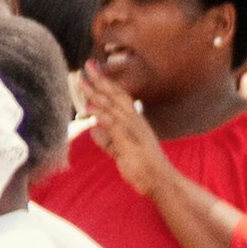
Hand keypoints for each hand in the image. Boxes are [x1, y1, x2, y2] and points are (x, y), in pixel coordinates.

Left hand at [77, 69, 174, 195]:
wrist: (162, 182)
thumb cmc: (143, 168)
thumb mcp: (120, 152)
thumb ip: (106, 141)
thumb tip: (93, 128)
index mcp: (134, 122)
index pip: (119, 98)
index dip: (106, 84)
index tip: (93, 71)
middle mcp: (136, 122)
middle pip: (117, 96)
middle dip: (101, 80)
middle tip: (88, 64)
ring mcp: (134, 132)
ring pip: (114, 108)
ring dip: (98, 94)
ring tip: (84, 81)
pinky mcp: (131, 144)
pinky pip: (116, 128)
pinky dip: (103, 116)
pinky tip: (92, 109)